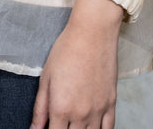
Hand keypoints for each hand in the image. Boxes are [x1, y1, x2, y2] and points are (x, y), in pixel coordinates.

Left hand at [30, 0, 121, 128]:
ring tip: (74, 123)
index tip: (50, 125)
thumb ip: (40, 107)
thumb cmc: (66, 50)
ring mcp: (98, 110)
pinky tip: (92, 127)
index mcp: (61, 108)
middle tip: (61, 121)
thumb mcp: (46, 77)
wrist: (92, 32)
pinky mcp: (111, 103)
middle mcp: (80, 114)